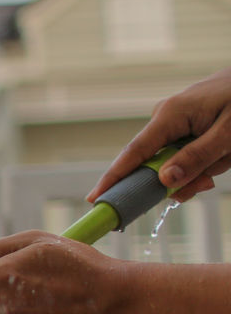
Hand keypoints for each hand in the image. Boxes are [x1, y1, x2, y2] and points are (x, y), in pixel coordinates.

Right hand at [88, 66, 230, 203]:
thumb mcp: (229, 135)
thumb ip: (196, 158)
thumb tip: (163, 180)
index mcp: (170, 115)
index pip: (133, 154)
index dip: (114, 178)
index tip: (95, 199)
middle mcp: (165, 116)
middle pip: (157, 163)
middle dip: (183, 177)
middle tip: (209, 181)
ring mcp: (175, 119)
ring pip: (176, 161)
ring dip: (202, 167)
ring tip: (226, 156)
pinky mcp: (186, 122)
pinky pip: (185, 152)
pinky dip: (204, 159)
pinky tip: (222, 152)